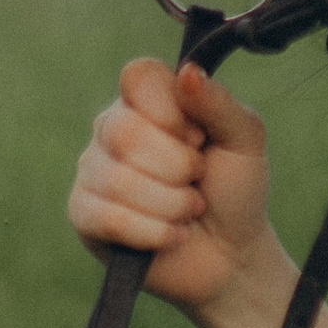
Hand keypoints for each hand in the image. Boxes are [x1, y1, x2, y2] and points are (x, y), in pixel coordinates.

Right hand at [67, 56, 281, 319]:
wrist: (231, 255)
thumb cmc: (235, 190)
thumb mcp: (244, 140)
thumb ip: (220, 103)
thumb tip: (187, 73)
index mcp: (148, 100)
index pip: (138, 75)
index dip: (171, 110)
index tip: (198, 136)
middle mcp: (112, 128)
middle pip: (125, 132)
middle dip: (179, 167)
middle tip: (197, 180)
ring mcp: (93, 170)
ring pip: (119, 180)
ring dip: (172, 205)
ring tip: (190, 211)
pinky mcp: (83, 214)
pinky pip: (109, 218)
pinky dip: (155, 232)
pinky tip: (173, 236)